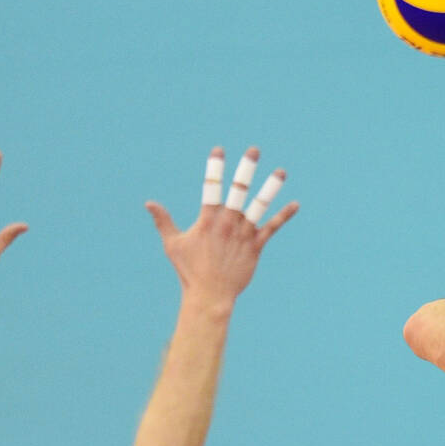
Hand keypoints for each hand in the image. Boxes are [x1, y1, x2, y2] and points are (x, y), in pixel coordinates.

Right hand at [145, 145, 299, 306]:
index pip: (211, 187)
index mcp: (208, 220)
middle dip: (246, 169)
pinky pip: (272, 228)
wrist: (210, 295)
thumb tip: (149, 203)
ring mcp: (243, 234)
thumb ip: (163, 221)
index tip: (219, 149)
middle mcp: (227, 223)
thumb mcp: (173, 244)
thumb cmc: (189, 271)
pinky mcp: (255, 247)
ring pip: (260, 206)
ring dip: (271, 188)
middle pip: (238, 190)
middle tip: (254, 150)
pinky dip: (284, 216)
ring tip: (281, 171)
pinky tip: (295, 204)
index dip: (215, 167)